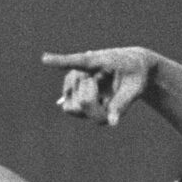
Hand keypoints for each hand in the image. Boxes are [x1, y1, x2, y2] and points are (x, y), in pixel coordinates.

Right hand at [41, 47, 157, 125]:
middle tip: (110, 100)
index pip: (78, 62)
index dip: (60, 61)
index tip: (45, 59)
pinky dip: (86, 110)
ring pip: (73, 108)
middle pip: (84, 101)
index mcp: (99, 61)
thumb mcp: (136, 88)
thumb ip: (123, 103)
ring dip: (90, 109)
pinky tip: (96, 98)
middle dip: (98, 108)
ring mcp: (75, 80)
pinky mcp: (72, 89)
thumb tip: (111, 122)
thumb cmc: (137, 74)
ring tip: (103, 96)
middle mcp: (82, 69)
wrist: (133, 66)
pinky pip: (72, 110)